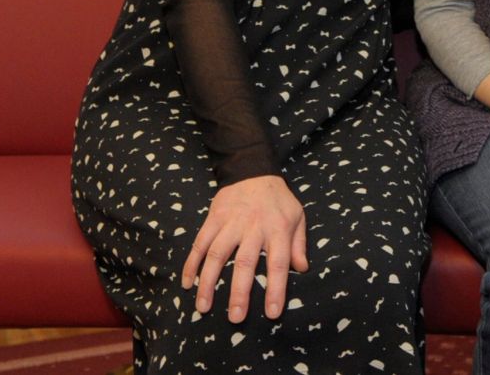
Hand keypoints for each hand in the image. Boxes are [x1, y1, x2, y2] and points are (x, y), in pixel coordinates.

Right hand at [181, 174, 307, 322]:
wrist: (253, 170)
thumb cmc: (278, 199)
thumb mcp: (297, 216)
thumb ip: (299, 244)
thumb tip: (301, 269)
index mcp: (278, 229)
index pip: (278, 263)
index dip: (276, 289)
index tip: (272, 313)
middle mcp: (253, 227)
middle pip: (245, 263)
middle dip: (239, 293)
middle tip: (235, 318)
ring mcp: (231, 223)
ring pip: (217, 255)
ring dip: (209, 283)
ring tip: (204, 307)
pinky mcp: (213, 219)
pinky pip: (200, 243)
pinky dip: (191, 263)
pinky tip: (187, 283)